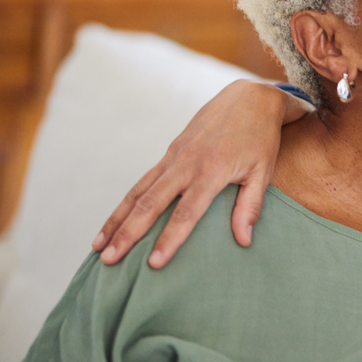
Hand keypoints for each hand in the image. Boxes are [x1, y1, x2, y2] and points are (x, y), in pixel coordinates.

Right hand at [92, 80, 310, 267]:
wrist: (250, 98)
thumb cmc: (261, 138)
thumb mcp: (263, 172)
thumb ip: (250, 206)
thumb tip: (243, 241)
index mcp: (212, 170)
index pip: (186, 212)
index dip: (170, 239)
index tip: (154, 264)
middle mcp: (186, 163)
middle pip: (150, 203)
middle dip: (128, 233)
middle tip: (108, 260)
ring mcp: (174, 156)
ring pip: (138, 191)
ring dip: (117, 219)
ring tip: (98, 246)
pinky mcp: (170, 152)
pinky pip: (143, 181)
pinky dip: (126, 202)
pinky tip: (114, 221)